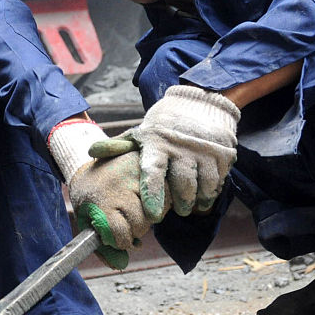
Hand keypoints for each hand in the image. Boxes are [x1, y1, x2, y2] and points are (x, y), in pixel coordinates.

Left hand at [46, 117, 150, 269]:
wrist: (87, 155)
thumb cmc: (87, 193)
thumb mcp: (85, 217)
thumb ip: (102, 245)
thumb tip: (121, 265)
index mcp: (101, 199)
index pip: (119, 234)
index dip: (121, 241)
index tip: (119, 237)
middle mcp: (119, 185)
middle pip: (141, 223)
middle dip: (137, 229)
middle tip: (130, 223)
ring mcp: (137, 172)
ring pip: (157, 209)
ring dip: (152, 215)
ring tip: (140, 209)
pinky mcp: (150, 163)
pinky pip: (168, 192)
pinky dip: (164, 200)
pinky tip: (152, 198)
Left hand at [90, 85, 238, 220]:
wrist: (200, 102)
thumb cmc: (165, 123)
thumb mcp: (141, 131)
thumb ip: (119, 145)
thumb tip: (92, 152)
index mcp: (157, 144)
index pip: (153, 172)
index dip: (152, 194)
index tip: (152, 213)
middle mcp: (181, 148)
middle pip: (182, 186)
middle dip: (180, 204)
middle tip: (179, 211)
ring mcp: (203, 152)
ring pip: (202, 187)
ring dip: (197, 201)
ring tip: (191, 206)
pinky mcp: (222, 154)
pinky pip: (217, 181)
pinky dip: (211, 192)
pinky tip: (206, 193)